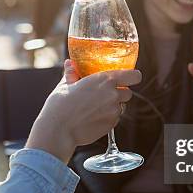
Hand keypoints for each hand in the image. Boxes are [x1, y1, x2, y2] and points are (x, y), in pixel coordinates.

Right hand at [26, 60, 141, 162]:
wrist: (58, 128)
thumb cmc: (60, 104)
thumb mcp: (65, 84)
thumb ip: (72, 73)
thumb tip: (70, 64)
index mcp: (105, 79)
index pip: (133, 76)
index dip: (133, 76)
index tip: (129, 77)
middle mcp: (113, 94)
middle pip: (128, 92)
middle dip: (120, 93)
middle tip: (105, 95)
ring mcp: (113, 111)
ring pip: (121, 106)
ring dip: (114, 106)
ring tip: (96, 108)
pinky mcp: (111, 125)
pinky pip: (115, 118)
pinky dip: (108, 117)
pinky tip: (93, 117)